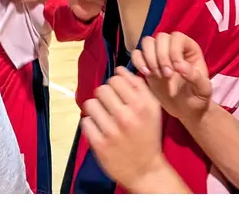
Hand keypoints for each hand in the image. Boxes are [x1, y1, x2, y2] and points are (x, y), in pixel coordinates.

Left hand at [81, 67, 171, 191]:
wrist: (146, 170)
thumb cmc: (148, 135)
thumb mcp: (153, 109)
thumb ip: (139, 87)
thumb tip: (120, 70)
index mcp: (143, 105)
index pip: (117, 78)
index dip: (115, 85)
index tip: (119, 94)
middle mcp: (128, 116)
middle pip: (102, 89)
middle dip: (104, 96)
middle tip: (110, 107)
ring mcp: (113, 131)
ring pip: (91, 103)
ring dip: (96, 110)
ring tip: (104, 118)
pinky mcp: (100, 144)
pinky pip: (85, 121)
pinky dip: (91, 124)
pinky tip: (100, 130)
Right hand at [130, 32, 212, 123]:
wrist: (186, 109)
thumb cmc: (198, 98)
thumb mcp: (203, 89)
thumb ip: (195, 77)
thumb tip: (180, 67)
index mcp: (190, 49)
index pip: (177, 37)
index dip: (174, 50)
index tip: (177, 69)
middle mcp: (173, 47)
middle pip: (160, 37)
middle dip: (161, 56)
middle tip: (167, 75)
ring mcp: (158, 54)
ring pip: (147, 42)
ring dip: (149, 58)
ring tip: (156, 75)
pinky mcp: (147, 64)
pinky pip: (137, 53)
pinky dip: (138, 62)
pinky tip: (147, 75)